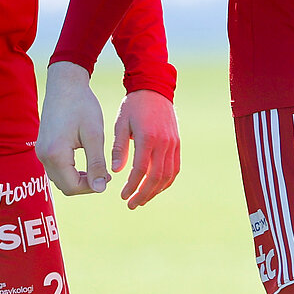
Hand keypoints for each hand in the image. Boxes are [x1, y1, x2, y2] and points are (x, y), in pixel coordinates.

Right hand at [37, 62, 108, 195]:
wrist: (65, 84)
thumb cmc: (82, 106)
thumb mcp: (94, 135)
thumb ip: (97, 164)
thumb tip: (101, 189)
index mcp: (55, 154)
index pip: (72, 187)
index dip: (92, 187)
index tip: (108, 177)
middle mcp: (43, 156)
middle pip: (64, 186)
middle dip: (85, 185)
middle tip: (104, 174)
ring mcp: (41, 151)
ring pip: (59, 178)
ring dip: (78, 179)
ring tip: (97, 168)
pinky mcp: (43, 147)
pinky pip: (56, 168)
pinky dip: (70, 170)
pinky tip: (86, 161)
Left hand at [109, 88, 180, 207]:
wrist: (154, 89)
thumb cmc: (133, 106)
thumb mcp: (120, 124)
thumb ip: (119, 148)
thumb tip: (116, 172)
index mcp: (148, 138)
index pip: (141, 170)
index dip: (132, 186)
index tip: (123, 196)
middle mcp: (164, 143)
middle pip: (156, 177)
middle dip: (144, 194)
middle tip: (132, 204)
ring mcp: (173, 144)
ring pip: (168, 175)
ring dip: (156, 191)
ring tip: (143, 200)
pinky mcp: (177, 143)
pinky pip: (175, 168)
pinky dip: (166, 181)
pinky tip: (156, 188)